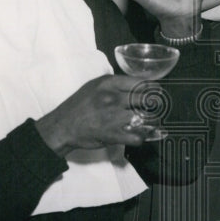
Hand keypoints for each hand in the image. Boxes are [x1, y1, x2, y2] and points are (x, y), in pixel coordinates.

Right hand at [34, 74, 155, 155]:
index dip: (153, 87)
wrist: (62, 126)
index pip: (139, 82)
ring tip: (150, 122)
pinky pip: (136, 137)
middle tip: (156, 107)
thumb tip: (136, 84)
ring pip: (143, 117)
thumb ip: (114, 84)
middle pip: (145, 99)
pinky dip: (141, 138)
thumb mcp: (94, 86)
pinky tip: (139, 136)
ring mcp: (112, 116)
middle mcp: (112, 98)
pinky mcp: (112, 134)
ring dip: (149, 121)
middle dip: (153, 104)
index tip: (157, 91)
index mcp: (108, 83)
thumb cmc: (78, 105)